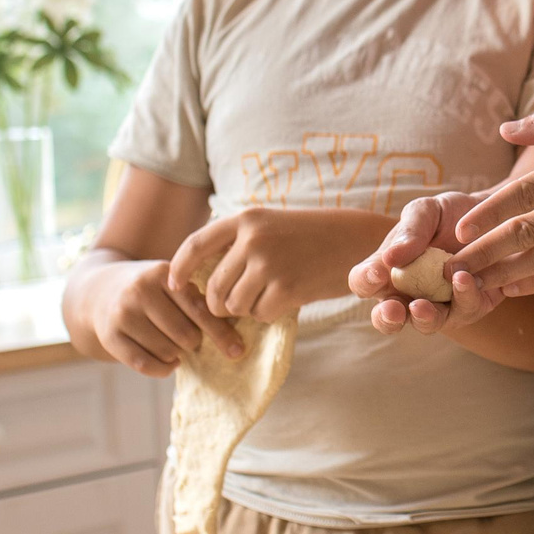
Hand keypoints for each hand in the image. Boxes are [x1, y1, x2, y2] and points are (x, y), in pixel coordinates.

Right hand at [80, 259, 240, 375]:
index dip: (221, 334)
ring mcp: (122, 314)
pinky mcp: (109, 336)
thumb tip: (235, 335)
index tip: (238, 352)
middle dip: (195, 342)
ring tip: (174, 345)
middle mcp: (139, 291)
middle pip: (186, 335)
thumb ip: (198, 299)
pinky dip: (163, 370)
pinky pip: (145, 365)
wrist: (99, 291)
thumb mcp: (171, 283)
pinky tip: (169, 362)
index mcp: (162, 274)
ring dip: (177, 355)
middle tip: (191, 339)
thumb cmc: (151, 291)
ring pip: (167, 352)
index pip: (199, 310)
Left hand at [166, 209, 328, 325]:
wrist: (358, 240)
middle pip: (214, 287)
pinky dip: (270, 313)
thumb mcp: (273, 225)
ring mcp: (269, 264)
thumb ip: (240, 243)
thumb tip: (204, 278)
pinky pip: (260, 314)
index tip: (175, 286)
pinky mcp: (287, 289)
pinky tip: (289, 298)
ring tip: (271, 295)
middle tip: (239, 304)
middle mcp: (253, 239)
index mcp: (247, 219)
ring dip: (248, 309)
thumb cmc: (314, 236)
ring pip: (235, 305)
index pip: (196, 245)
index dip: (180, 269)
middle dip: (221, 304)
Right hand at [350, 192, 502, 334]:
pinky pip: (466, 310)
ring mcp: (440, 305)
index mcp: (388, 270)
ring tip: (426, 304)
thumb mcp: (426, 211)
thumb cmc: (448, 215)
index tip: (377, 273)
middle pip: (388, 319)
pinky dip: (465, 296)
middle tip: (394, 310)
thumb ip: (410, 231)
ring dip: (426, 317)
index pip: (364, 282)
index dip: (365, 281)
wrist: (494, 215)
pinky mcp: (471, 307)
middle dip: (388, 319)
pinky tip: (465, 278)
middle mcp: (409, 294)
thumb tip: (390, 258)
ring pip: (428, 323)